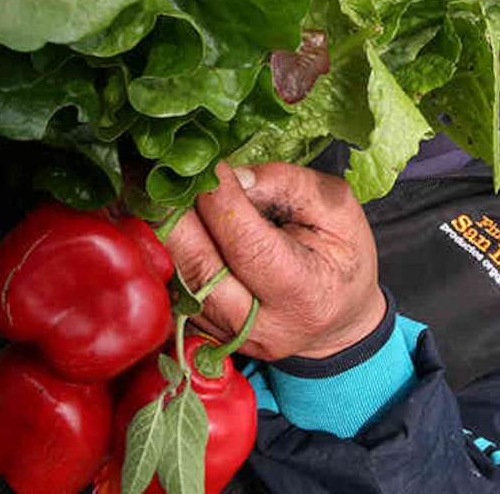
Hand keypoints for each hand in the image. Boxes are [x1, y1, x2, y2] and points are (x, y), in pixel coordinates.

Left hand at [167, 161, 385, 360]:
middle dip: (175, 215)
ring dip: (162, 233)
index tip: (207, 164)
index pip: (248, 244)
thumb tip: (234, 176)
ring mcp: (230, 336)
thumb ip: (290, 186)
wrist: (337, 321)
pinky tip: (165, 221)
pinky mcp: (206, 333)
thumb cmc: (342, 259)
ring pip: (177, 281)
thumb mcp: (337, 210)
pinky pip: (174, 290)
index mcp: (305, 293)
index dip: (221, 200)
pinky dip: (166, 252)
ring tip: (157, 192)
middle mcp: (262, 326)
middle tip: (162, 174)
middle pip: (200, 268)